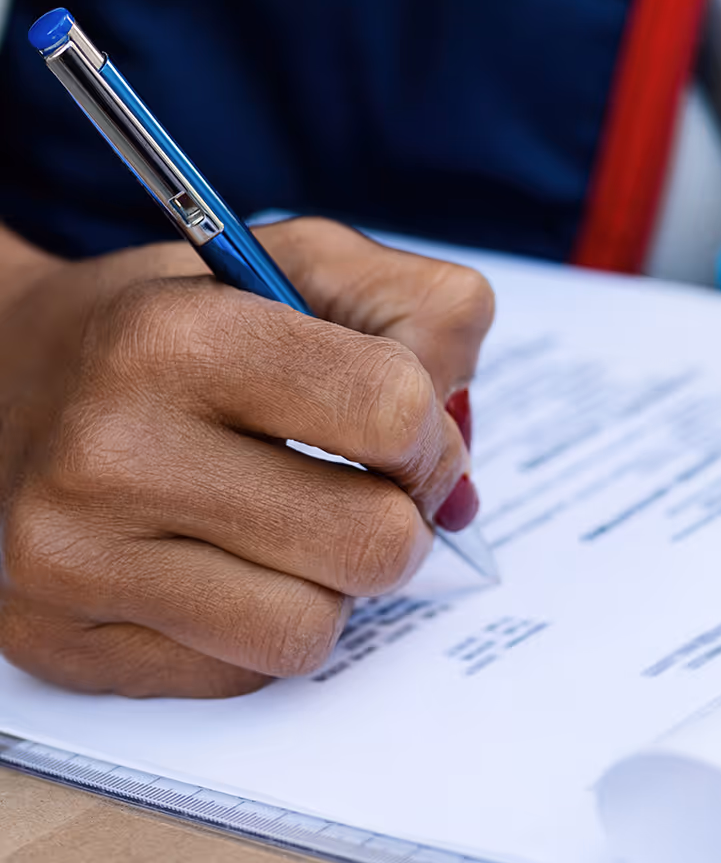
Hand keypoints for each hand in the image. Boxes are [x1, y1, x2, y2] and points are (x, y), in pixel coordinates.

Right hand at [0, 219, 493, 697]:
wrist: (9, 376)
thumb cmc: (182, 321)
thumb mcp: (303, 262)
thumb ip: (422, 311)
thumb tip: (460, 457)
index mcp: (182, 336)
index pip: (393, 411)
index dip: (427, 430)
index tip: (404, 428)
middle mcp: (112, 452)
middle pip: (374, 543)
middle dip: (398, 517)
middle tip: (359, 484)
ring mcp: (77, 562)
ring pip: (313, 630)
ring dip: (332, 580)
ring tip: (288, 521)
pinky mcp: (65, 646)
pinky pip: (245, 674)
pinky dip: (267, 621)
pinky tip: (224, 561)